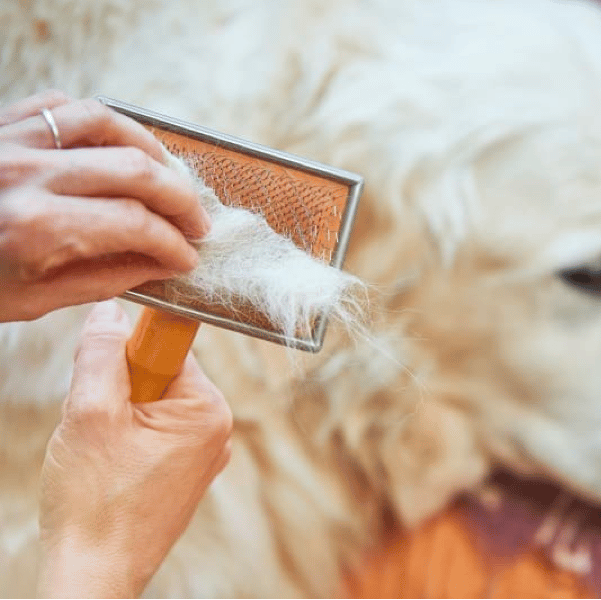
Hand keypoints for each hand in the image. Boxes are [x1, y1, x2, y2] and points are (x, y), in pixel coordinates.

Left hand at [0, 90, 210, 320]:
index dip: (174, 244)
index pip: (135, 226)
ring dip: (152, 150)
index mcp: (36, 228)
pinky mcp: (3, 124)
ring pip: (107, 123)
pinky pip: (64, 106)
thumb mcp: (32, 299)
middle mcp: (28, 175)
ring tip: (169, 178)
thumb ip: (103, 278)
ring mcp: (14, 141)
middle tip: (197, 223)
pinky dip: (102, 121)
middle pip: (135, 171)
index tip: (188, 259)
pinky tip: (119, 145)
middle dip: (180, 200)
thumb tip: (159, 266)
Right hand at [38, 301, 231, 597]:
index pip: (169, 348)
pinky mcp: (184, 475)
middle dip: (118, 391)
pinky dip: (123, 443)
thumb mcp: (90, 413)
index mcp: (208, 410)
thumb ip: (101, 355)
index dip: (128, 355)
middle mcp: (216, 430)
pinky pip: (151, 436)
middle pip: (157, 376)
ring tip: (101, 456)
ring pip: (149, 407)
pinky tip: (109, 471)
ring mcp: (202, 455)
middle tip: (97, 428)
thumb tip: (109, 312)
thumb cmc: (95, 502)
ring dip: (116, 419)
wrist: (94, 573)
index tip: (105, 374)